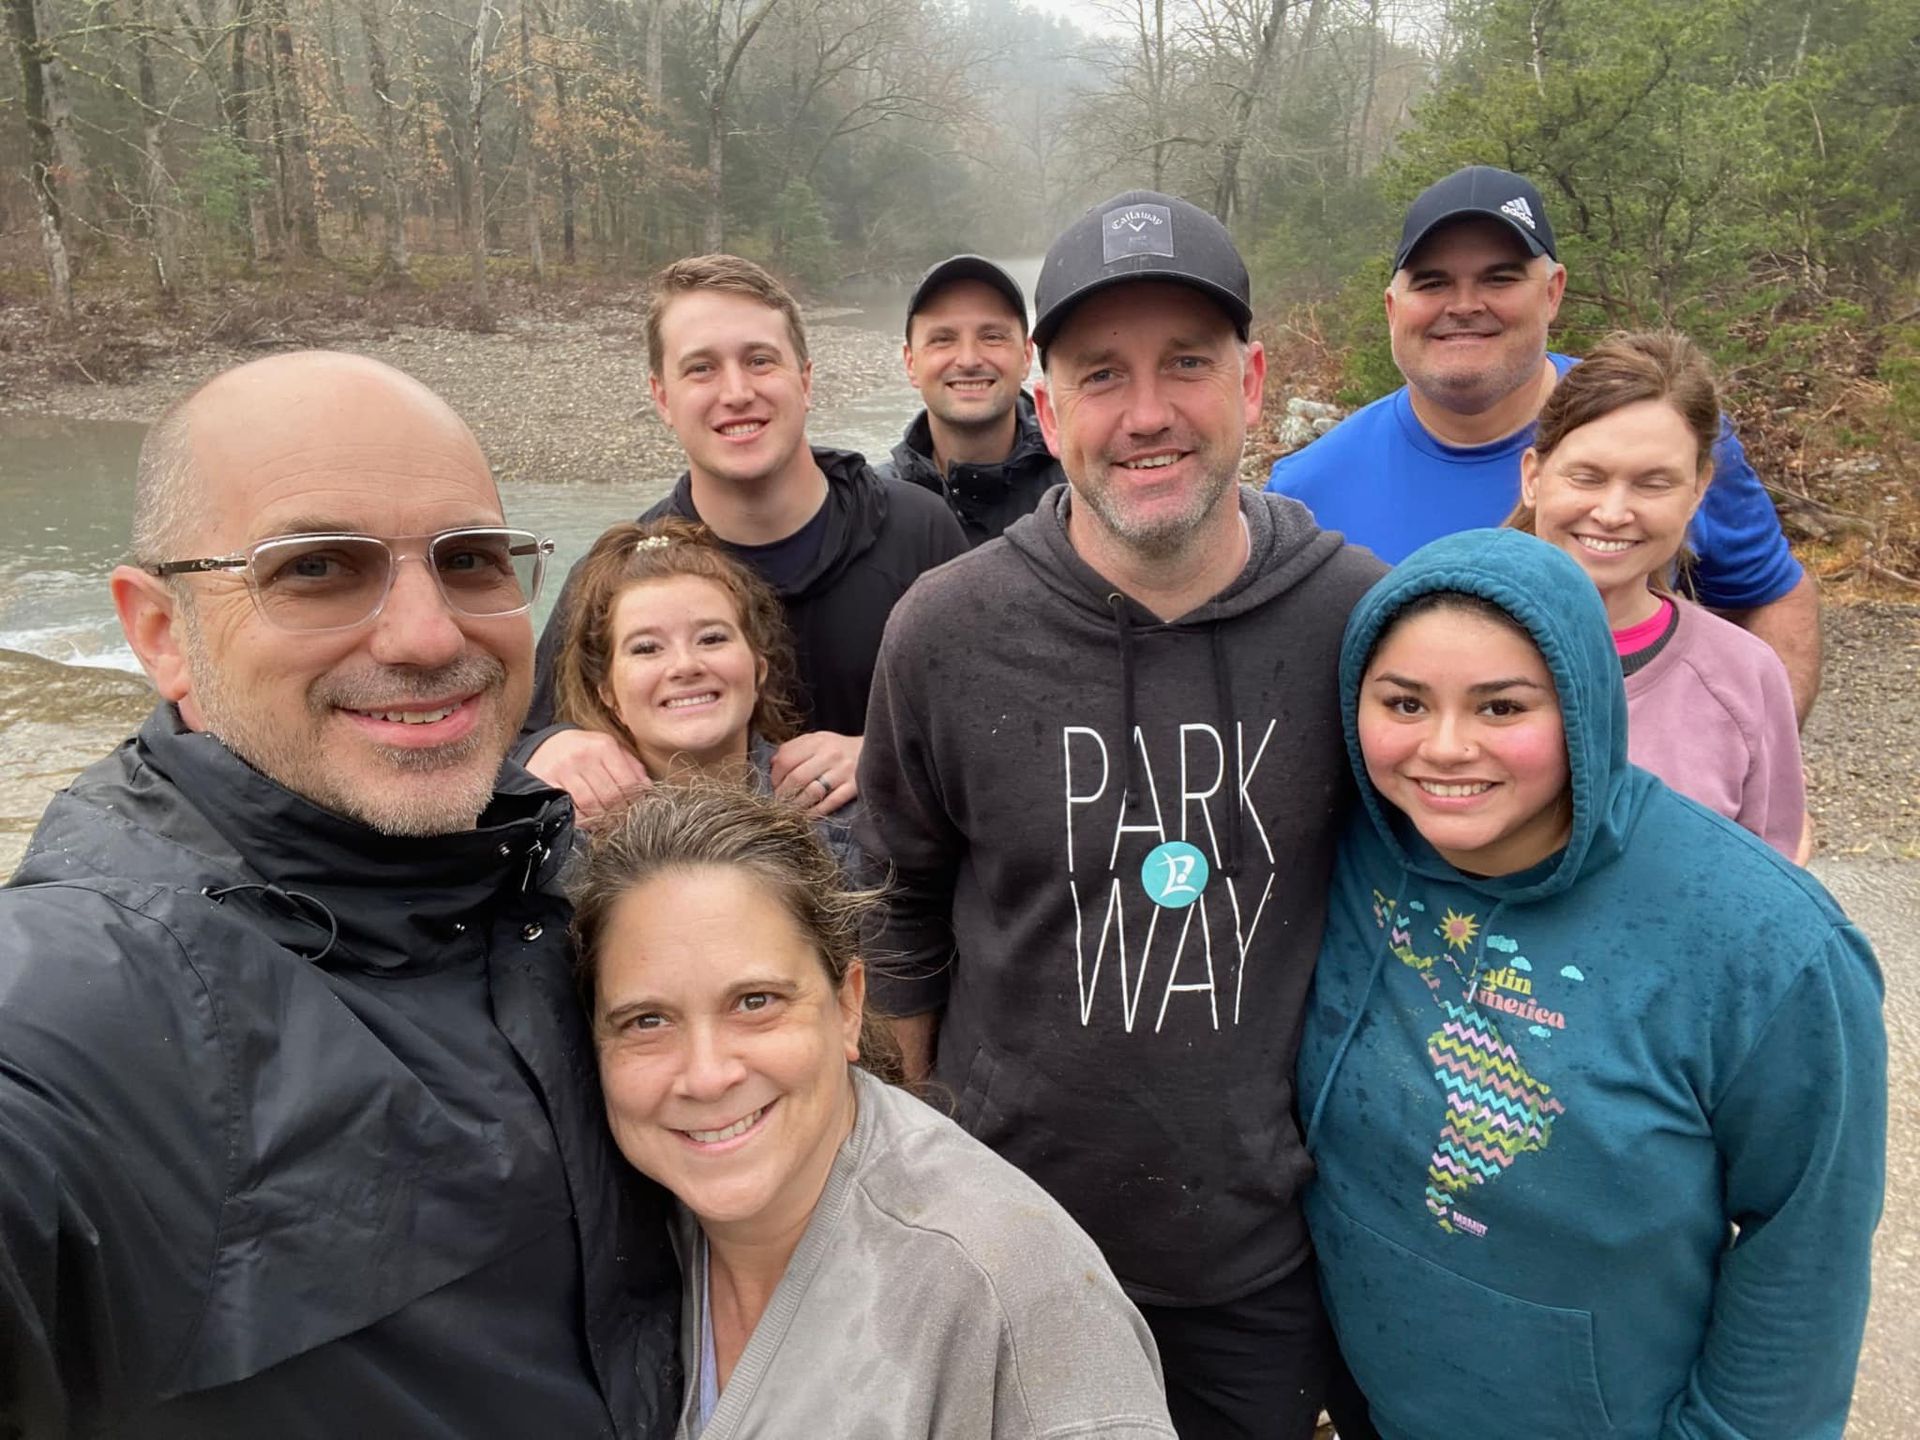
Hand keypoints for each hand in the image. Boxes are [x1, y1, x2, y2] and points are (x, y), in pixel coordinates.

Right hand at [526, 728, 651, 826]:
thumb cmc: (587, 751)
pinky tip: (589, 819)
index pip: (628, 781)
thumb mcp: (610, 750)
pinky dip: (583, 820)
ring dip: (602, 818)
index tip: (637, 809)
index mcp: (603, 746)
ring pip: (590, 805)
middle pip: (610, 796)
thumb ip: (632, 767)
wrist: (548, 746)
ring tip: (608, 821)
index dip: (635, 800)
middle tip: (623, 820)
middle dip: (620, 812)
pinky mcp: (547, 782)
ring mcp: (563, 770)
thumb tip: (648, 788)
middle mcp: (583, 756)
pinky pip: (570, 809)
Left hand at [770, 731, 861, 816]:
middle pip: (797, 777)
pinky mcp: (854, 786)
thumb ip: (795, 748)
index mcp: (817, 741)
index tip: (774, 786)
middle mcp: (829, 754)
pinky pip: (830, 803)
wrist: (874, 750)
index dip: (775, 776)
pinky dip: (816, 812)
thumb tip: (772, 764)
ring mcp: (843, 771)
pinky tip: (807, 817)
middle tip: (779, 803)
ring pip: (812, 792)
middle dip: (783, 794)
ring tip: (789, 811)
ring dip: (796, 805)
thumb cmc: (839, 748)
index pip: (786, 759)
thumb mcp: (817, 740)